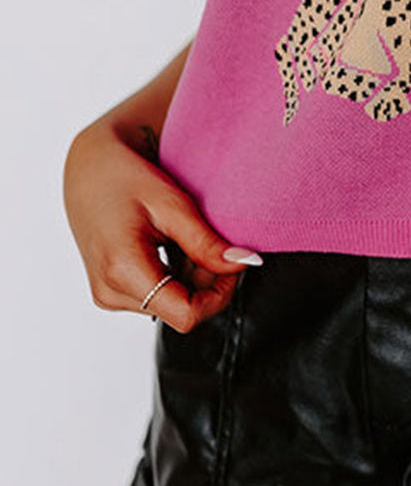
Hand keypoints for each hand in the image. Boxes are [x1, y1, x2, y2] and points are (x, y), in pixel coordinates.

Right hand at [63, 117, 261, 331]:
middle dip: (207, 281)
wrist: (88, 170)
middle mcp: (110, 292)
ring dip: (191, 277)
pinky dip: (174, 276)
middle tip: (209, 240)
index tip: (233, 264)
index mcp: (123, 270)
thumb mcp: (172, 205)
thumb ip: (207, 242)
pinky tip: (171, 246)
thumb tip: (246, 263)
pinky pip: (156, 297)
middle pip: (181, 310)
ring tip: (184, 237)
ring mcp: (108, 295)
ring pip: (172, 305)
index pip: (187, 315)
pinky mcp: (110, 291)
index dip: (220, 294)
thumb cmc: (125, 178)